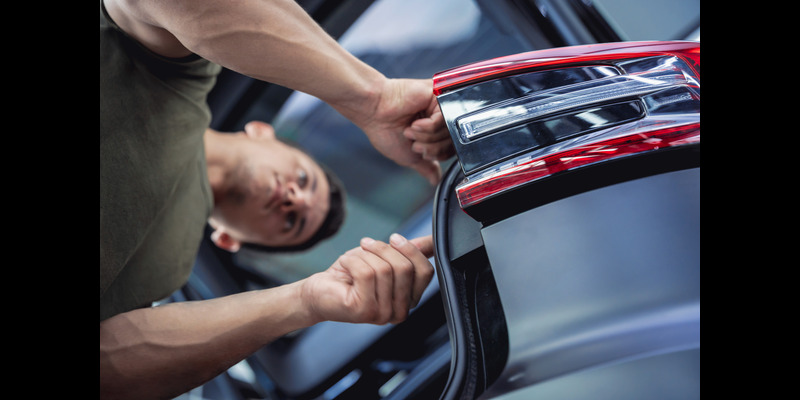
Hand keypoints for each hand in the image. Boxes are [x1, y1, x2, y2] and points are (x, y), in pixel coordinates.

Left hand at [300, 234, 434, 324]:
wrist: (319, 292)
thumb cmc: (351, 275)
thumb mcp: (385, 258)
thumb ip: (412, 252)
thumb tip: (434, 241)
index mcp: (409, 300)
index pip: (426, 271)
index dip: (411, 249)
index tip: (394, 238)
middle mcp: (399, 312)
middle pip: (406, 268)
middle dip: (384, 249)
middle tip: (367, 244)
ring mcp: (382, 314)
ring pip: (384, 269)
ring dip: (365, 255)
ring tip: (353, 258)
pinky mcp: (363, 310)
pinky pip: (366, 273)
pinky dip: (353, 260)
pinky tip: (345, 264)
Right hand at [353, 79, 453, 184]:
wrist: (374, 112)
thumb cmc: (385, 130)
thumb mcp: (409, 156)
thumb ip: (426, 167)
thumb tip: (435, 180)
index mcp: (434, 129)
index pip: (450, 148)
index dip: (436, 154)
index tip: (418, 151)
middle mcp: (439, 116)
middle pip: (452, 140)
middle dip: (430, 147)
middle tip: (413, 142)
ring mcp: (440, 105)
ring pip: (448, 130)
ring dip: (426, 136)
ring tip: (410, 130)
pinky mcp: (437, 95)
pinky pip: (443, 119)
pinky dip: (427, 127)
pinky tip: (414, 123)